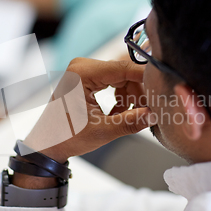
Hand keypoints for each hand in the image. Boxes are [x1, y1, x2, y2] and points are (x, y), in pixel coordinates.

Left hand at [24, 58, 155, 162]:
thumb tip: (153, 114)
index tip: (162, 90)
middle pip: (125, 72)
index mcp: (81, 73)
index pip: (123, 68)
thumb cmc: (66, 137)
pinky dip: (122, 97)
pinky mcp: (88, 77)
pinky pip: (115, 81)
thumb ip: (129, 122)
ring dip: (131, 97)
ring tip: (127, 116)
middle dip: (138, 93)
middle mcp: (83, 66)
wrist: (48, 143)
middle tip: (147, 112)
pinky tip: (118, 113)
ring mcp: (85, 71)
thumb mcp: (101, 131)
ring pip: (122, 78)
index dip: (145, 78)